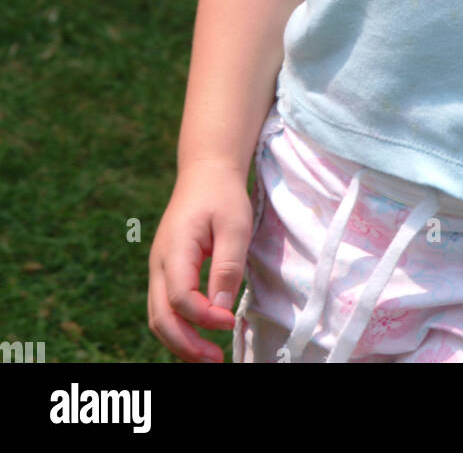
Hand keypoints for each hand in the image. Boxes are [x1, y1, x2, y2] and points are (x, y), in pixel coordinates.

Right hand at [148, 161, 252, 362]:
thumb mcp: (234, 225)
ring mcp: (159, 268)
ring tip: (209, 358)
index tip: (230, 320)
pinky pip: (165, 308)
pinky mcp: (166, 272)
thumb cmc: (222, 196)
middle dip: (185, 344)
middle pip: (160, 316)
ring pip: (158, 317)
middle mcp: (159, 263)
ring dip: (180, 342)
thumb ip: (227, 266)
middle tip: (215, 359)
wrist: (206, 174)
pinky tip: (201, 337)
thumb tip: (221, 308)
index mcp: (174, 248)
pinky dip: (179, 328)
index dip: (203, 316)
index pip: (179, 296)